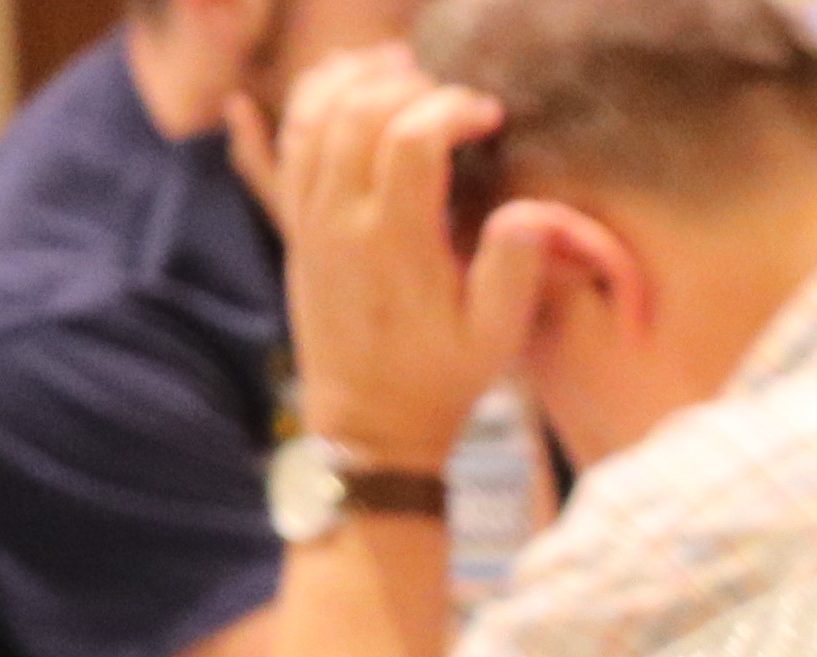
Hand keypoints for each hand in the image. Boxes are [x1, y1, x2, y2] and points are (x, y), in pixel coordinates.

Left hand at [252, 49, 548, 474]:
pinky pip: (287, 144)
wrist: (370, 429)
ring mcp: (312, 222)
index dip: (452, 108)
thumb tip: (529, 210)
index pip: (414, 138)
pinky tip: (339, 86)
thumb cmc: (440, 383)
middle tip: (444, 89)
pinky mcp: (296, 228)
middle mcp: (344, 223)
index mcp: (396, 245)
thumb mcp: (495, 339)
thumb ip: (513, 270)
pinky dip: (309, 101)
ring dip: (354, 78)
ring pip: (315, 115)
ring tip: (394, 67)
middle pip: (361, 112)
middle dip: (406, 84)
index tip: (486, 114)